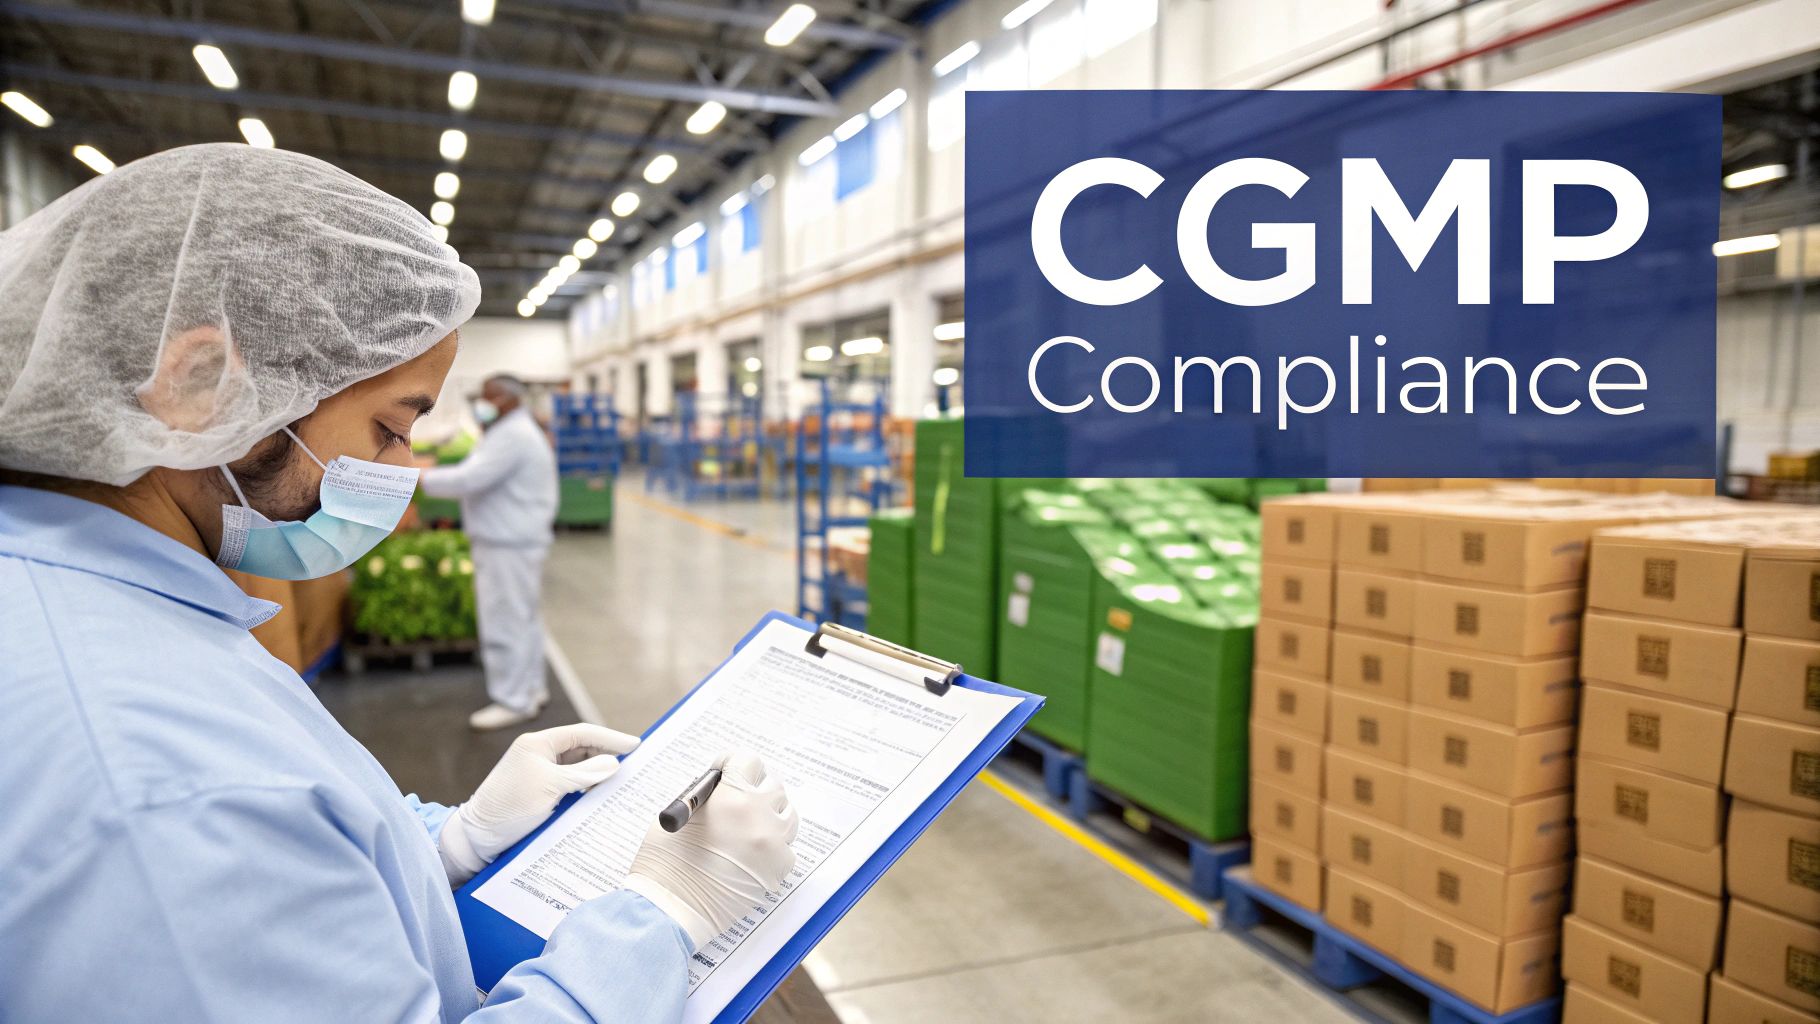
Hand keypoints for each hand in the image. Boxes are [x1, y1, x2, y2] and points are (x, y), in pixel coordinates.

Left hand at [439, 723, 640, 883]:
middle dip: (606, 754)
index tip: (635, 745)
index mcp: (538, 743)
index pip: (582, 733)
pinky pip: (571, 783)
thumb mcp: (550, 787)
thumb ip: (583, 773)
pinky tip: (600, 793)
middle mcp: (540, 753)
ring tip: (621, 780)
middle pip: (582, 748)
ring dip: (597, 772)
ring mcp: (540, 772)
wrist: (480, 837)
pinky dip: (587, 786)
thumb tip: (612, 763)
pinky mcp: (541, 791)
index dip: (610, 738)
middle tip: (633, 764)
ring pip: (578, 766)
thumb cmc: (509, 807)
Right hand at [622, 752, 798, 948]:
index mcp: (732, 797)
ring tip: (748, 826)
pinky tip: (752, 853)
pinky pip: (786, 847)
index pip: (750, 760)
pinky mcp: (778, 870)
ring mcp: (772, 844)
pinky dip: (773, 847)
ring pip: (786, 814)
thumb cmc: (666, 861)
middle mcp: (759, 817)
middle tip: (740, 797)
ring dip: (769, 815)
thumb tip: (724, 784)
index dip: (735, 763)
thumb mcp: (682, 811)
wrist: (670, 909)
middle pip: (772, 784)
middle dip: (754, 787)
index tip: (728, 770)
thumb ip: (709, 793)